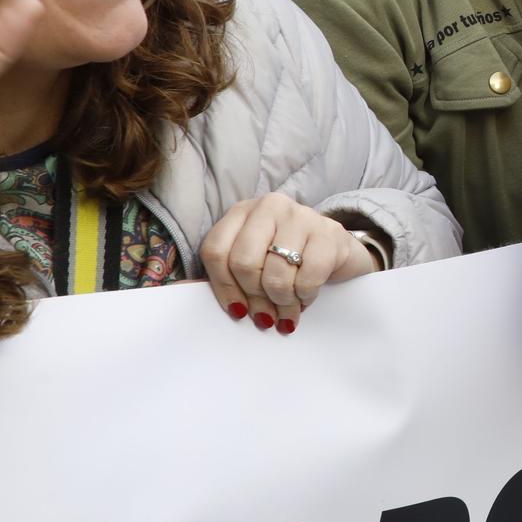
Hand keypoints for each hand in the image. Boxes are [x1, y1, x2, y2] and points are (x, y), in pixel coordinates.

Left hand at [199, 193, 379, 333]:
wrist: (339, 254)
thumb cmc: (287, 263)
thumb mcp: (252, 263)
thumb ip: (221, 275)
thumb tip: (181, 291)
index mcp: (242, 212)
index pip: (216, 251)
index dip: (223, 288)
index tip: (238, 309)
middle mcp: (269, 206)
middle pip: (243, 263)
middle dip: (255, 298)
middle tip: (267, 314)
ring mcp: (301, 215)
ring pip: (275, 273)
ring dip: (282, 302)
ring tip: (288, 309)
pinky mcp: (330, 232)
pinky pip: (308, 276)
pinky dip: (305, 296)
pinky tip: (307, 295)